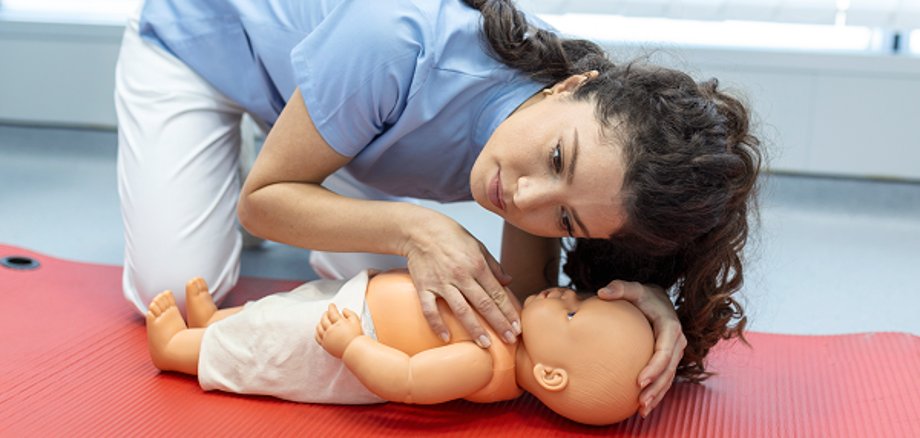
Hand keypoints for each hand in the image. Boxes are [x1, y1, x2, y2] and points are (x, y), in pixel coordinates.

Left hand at [315, 303, 364, 357]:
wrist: (354, 350)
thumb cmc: (356, 336)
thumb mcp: (356, 321)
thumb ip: (350, 313)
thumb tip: (343, 310)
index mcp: (339, 323)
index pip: (332, 312)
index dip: (331, 307)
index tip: (331, 305)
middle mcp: (331, 330)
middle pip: (324, 319)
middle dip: (325, 314)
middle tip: (327, 312)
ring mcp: (327, 338)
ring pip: (319, 327)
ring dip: (320, 322)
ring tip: (323, 320)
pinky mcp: (325, 345)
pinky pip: (317, 337)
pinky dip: (317, 331)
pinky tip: (319, 329)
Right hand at [402, 214, 519, 348]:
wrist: (419, 229)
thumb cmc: (449, 235)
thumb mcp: (477, 245)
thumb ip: (493, 265)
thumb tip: (508, 281)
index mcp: (477, 264)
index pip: (497, 293)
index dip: (508, 311)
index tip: (517, 326)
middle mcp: (461, 275)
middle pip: (484, 304)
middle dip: (499, 324)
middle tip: (510, 340)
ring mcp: (442, 283)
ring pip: (461, 310)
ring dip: (474, 329)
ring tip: (485, 344)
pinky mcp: (424, 287)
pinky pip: (430, 309)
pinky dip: (437, 324)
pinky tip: (446, 338)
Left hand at [598, 280, 686, 417]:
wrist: (657, 300)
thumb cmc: (642, 295)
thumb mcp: (633, 288)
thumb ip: (619, 288)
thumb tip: (601, 292)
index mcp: (670, 327)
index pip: (664, 352)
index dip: (654, 368)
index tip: (639, 381)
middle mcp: (677, 342)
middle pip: (668, 370)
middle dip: (656, 388)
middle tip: (640, 402)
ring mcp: (674, 353)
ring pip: (668, 378)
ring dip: (657, 395)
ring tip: (642, 410)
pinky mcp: (668, 360)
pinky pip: (664, 379)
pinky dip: (656, 393)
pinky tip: (643, 406)